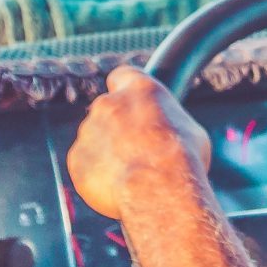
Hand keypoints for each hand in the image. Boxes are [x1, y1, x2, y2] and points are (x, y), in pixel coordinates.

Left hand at [67, 66, 213, 221]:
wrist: (160, 189)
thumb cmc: (183, 161)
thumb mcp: (190, 130)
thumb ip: (167, 123)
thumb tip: (167, 132)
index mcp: (139, 89)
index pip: (122, 76)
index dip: (126, 91)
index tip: (132, 104)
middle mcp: (108, 104)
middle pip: (107, 110)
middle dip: (117, 127)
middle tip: (136, 151)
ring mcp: (88, 131)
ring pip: (94, 140)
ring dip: (107, 153)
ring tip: (131, 176)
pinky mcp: (77, 159)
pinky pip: (85, 165)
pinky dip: (96, 176)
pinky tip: (117, 188)